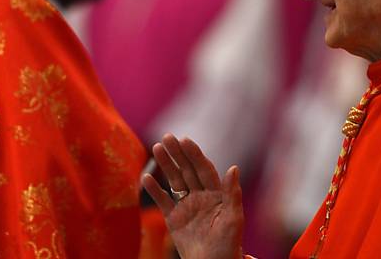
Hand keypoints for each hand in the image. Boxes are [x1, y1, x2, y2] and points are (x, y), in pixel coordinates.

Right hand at [141, 134, 244, 258]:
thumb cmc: (228, 245)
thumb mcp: (233, 219)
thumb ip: (232, 193)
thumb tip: (234, 167)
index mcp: (216, 194)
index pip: (204, 169)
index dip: (195, 155)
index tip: (185, 140)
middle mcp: (201, 196)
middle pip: (187, 170)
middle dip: (177, 154)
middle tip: (167, 137)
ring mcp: (186, 206)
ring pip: (174, 181)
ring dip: (166, 165)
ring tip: (156, 148)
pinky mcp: (174, 218)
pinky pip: (163, 201)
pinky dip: (155, 190)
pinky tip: (146, 177)